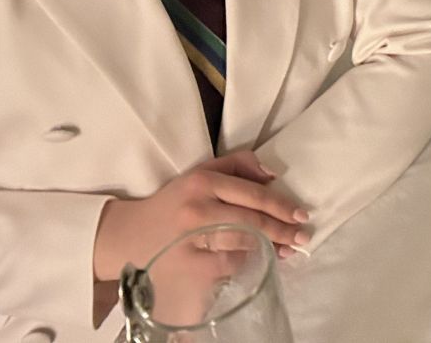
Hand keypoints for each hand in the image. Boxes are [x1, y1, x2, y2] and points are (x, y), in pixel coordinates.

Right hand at [92, 151, 309, 282]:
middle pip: (251, 220)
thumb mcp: (201, 173)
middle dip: (282, 229)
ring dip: (271, 248)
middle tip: (302, 235)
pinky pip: (227, 265)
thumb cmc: (174, 203)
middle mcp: (197, 209)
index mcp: (202, 181)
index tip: (301, 213)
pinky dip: (245, 262)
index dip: (281, 205)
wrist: (128, 236)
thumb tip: (273, 175)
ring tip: (288, 249)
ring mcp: (192, 240)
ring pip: (242, 244)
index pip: (252, 193)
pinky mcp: (188, 266)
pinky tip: (257, 261)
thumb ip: (238, 164)